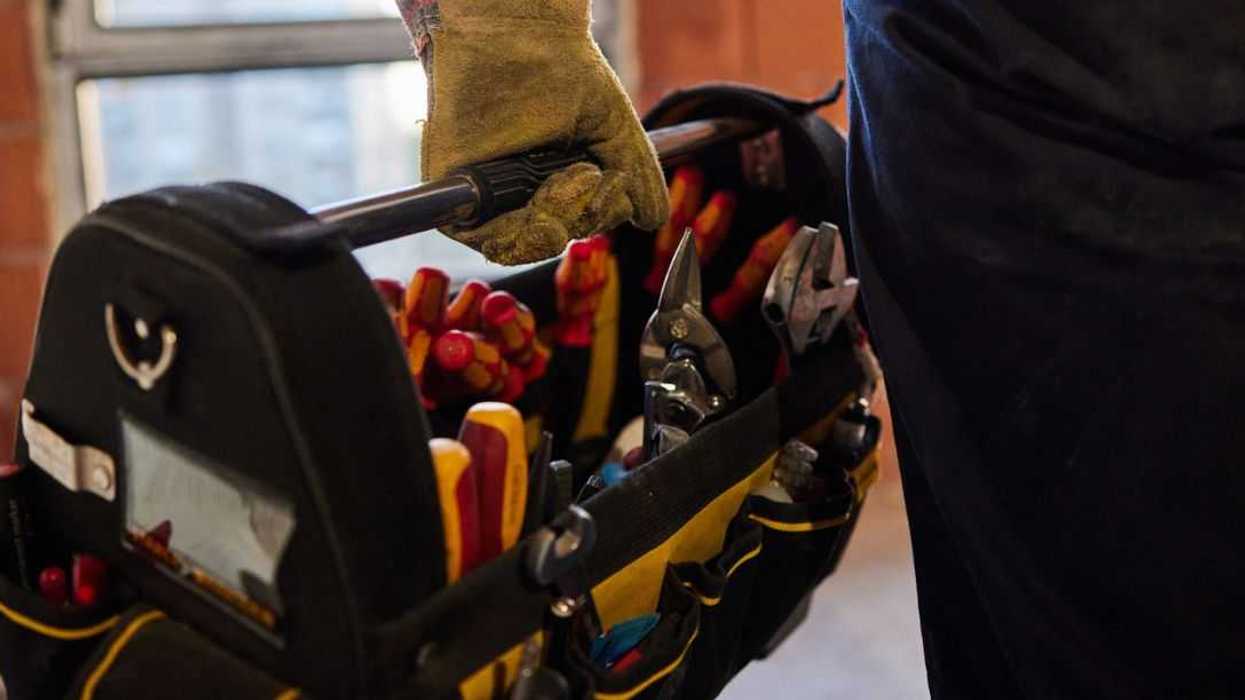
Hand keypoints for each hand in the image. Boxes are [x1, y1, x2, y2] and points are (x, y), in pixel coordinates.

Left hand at [399, 0, 668, 263]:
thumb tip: (651, 219)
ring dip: (549, 228)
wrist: (515, 35)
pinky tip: (536, 204)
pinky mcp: (456, 191)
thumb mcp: (614, 128)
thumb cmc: (564, 71)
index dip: (593, 217)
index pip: (575, 226)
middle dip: (574, 219)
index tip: (602, 183)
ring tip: (561, 182)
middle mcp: (520, 192)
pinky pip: (476, 236)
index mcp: (555, 181)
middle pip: (548, 242)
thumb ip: (636, 175)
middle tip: (581, 176)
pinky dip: (511, 232)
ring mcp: (487, 194)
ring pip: (516, 246)